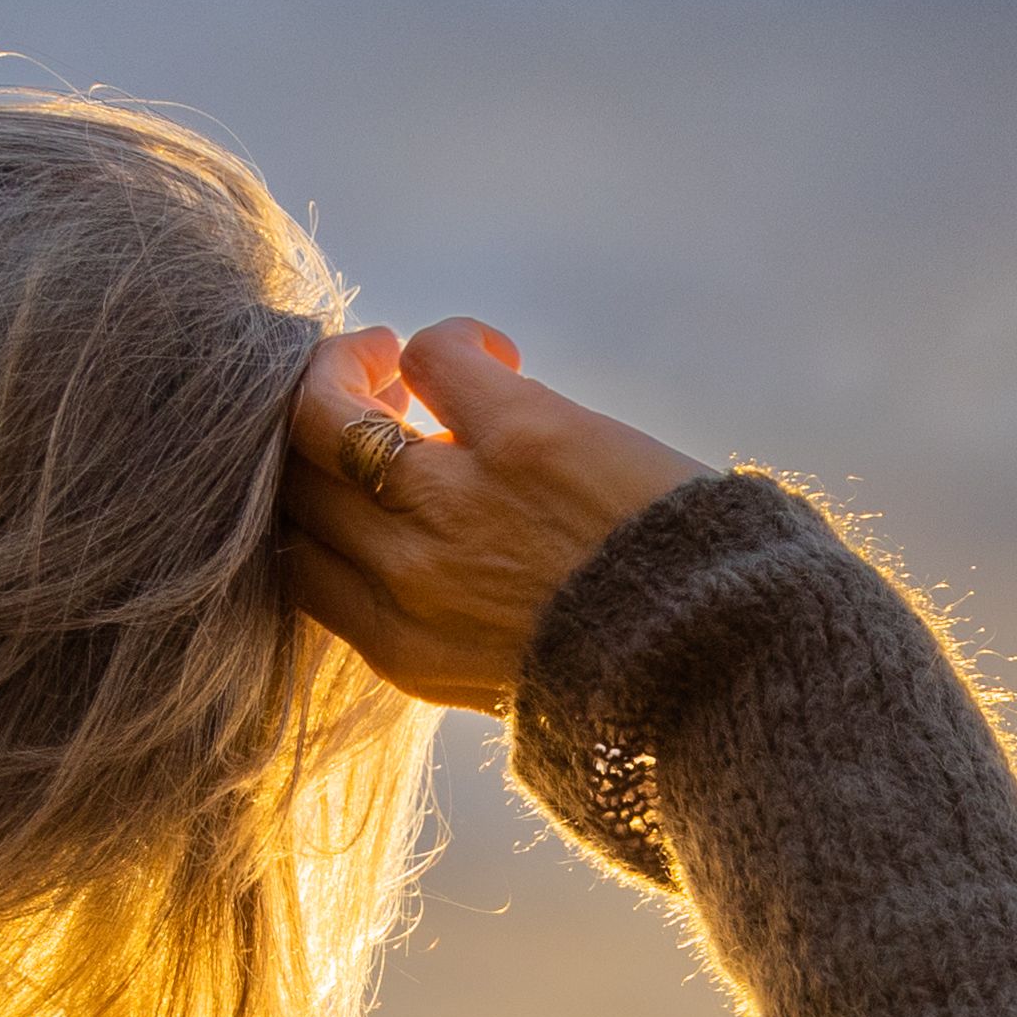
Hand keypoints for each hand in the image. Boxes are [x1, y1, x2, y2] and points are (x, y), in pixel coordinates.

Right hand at [276, 319, 706, 713]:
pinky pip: (430, 355)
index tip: (348, 474)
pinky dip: (447, 340)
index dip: (307, 501)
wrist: (725, 663)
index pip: (292, 557)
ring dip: (345, 369)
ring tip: (389, 360)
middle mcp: (405, 576)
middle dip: (317, 430)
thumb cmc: (634, 666)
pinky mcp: (514, 436)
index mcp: (400, 646)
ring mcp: (450, 502)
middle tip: (367, 400)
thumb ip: (442, 618)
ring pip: (321, 410)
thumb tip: (412, 538)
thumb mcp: (504, 675)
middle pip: (295, 479)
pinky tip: (496, 354)